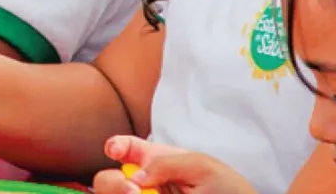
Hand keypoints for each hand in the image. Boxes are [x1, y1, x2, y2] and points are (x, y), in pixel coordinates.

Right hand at [92, 136, 257, 193]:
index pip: (125, 149)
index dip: (115, 146)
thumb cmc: (228, 189)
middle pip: (107, 180)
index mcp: (155, 162)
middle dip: (111, 183)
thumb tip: (136, 179)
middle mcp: (143, 185)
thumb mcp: (202, 167)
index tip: (116, 151)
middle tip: (134, 191)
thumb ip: (167, 163)